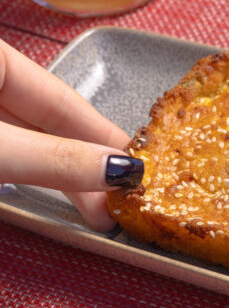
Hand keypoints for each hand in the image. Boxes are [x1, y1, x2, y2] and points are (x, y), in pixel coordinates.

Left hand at [0, 39, 142, 230]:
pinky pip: (9, 154)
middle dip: (83, 163)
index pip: (63, 98)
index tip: (136, 166)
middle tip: (118, 202)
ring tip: (96, 210)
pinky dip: (31, 175)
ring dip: (60, 176)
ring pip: (27, 141)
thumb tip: (116, 169)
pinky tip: (57, 192)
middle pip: (47, 122)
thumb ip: (53, 160)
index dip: (102, 135)